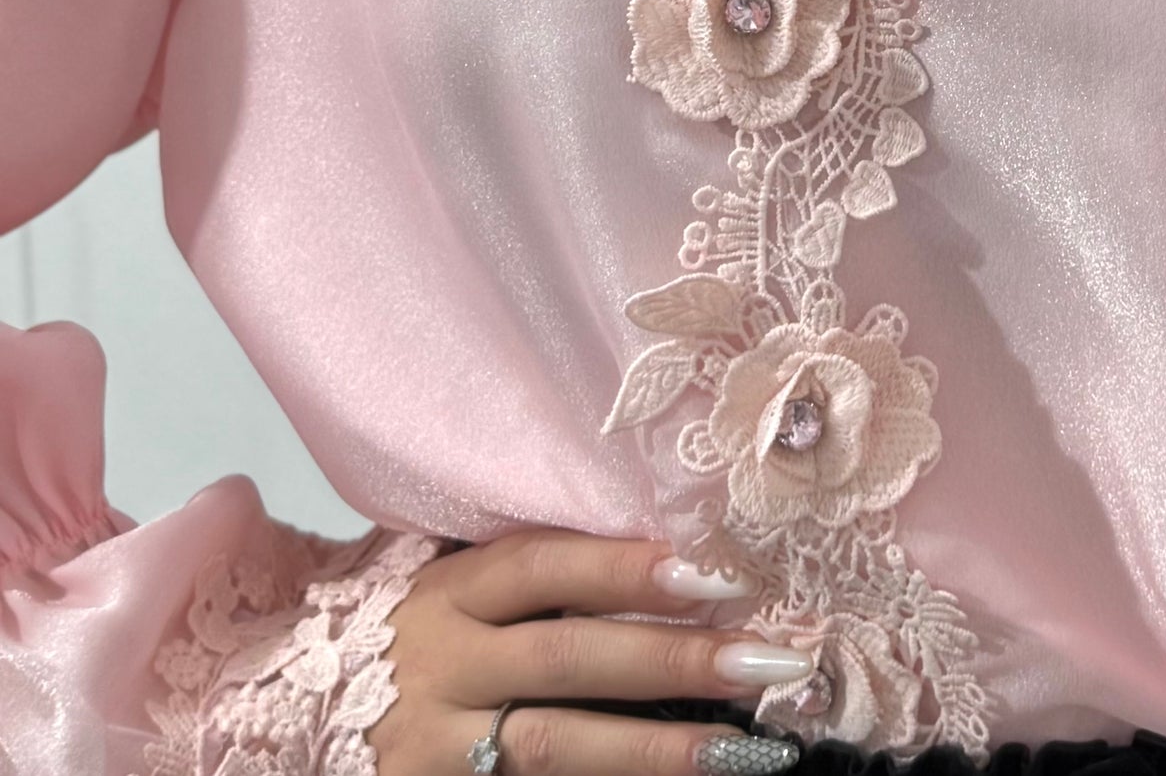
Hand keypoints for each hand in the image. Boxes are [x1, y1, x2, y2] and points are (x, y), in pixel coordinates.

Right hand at [371, 530, 813, 775]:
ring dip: (657, 749)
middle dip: (673, 660)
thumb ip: (520, 567)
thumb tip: (658, 538)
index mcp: (444, 593)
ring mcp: (436, 746)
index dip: (628, 567)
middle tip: (771, 660)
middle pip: (567, 659)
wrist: (271, 713)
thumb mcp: (439, 581)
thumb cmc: (395, 632)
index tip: (717, 574)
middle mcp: (439, 666)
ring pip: (554, 748)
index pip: (544, 567)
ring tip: (747, 750)